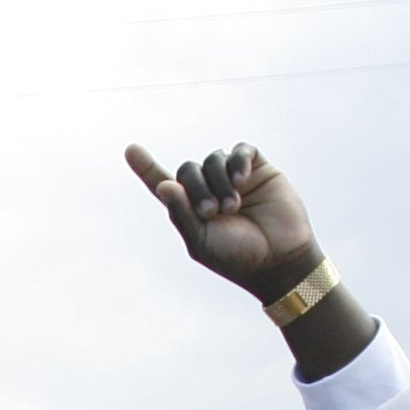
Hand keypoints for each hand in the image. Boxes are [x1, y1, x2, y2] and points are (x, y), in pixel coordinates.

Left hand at [124, 140, 323, 303]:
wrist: (279, 259)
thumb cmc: (237, 257)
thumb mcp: (201, 241)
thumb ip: (181, 213)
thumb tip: (163, 184)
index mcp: (190, 209)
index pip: (163, 183)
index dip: (146, 167)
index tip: (130, 149)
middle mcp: (209, 190)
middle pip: (188, 170)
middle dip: (196, 187)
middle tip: (212, 212)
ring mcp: (233, 178)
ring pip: (213, 159)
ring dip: (219, 181)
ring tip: (233, 207)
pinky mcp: (259, 169)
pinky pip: (241, 150)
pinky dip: (238, 161)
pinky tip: (242, 180)